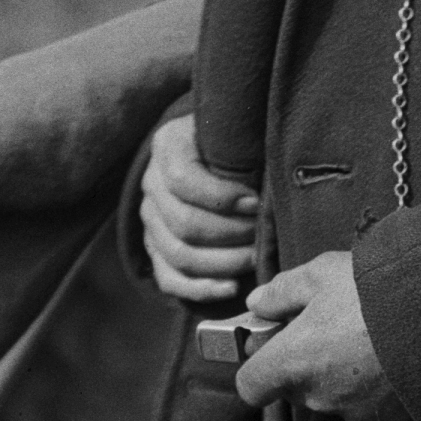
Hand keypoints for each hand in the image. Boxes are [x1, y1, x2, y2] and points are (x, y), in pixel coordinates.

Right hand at [141, 112, 262, 305]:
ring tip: (256, 258)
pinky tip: (232, 287)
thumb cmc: (235, 141)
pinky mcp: (156, 249)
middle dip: (230, 234)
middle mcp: (152, 183)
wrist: (214, 151)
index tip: (256, 205)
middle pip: (183, 223)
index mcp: (168, 146)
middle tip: (263, 235)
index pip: (183, 180)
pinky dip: (201, 288)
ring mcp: (151, 220)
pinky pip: (170, 279)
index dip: (222, 198)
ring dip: (223, 262)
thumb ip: (245, 149)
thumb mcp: (236, 133)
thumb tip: (269, 185)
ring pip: (178, 254)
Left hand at [233, 250, 411, 420]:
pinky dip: (377, 390)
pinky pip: (371, 407)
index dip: (258, 366)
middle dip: (306, 364)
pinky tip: (395, 360)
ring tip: (371, 342)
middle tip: (333, 328)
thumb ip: (283, 291)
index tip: (275, 343)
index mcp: (292, 363)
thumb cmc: (376, 290)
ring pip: (335, 398)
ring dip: (343, 377)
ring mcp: (355, 413)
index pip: (250, 386)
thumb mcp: (323, 273)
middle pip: (295, 389)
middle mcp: (318, 397)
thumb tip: (258, 303)